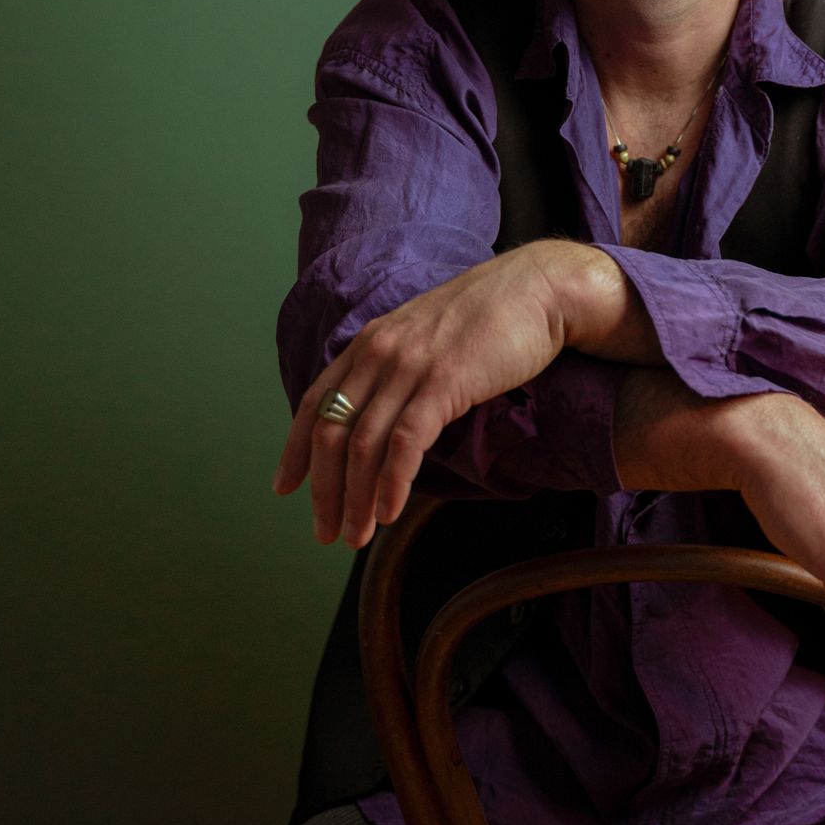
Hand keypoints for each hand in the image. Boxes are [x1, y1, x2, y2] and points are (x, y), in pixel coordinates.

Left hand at [274, 244, 573, 548]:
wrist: (539, 289)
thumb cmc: (493, 317)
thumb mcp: (427, 337)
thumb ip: (400, 369)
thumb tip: (388, 417)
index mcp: (371, 342)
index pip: (315, 402)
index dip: (295, 450)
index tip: (285, 488)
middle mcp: (379, 352)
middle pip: (330, 432)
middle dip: (324, 491)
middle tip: (326, 532)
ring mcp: (409, 366)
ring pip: (363, 444)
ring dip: (356, 499)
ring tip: (358, 535)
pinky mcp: (443, 382)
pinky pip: (405, 443)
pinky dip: (392, 483)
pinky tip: (389, 511)